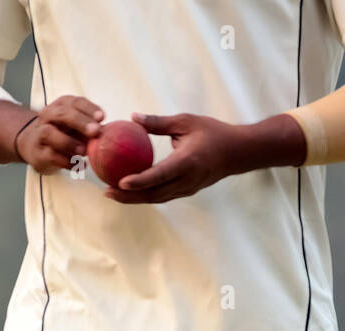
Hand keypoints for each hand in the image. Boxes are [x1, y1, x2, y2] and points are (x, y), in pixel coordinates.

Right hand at [15, 95, 104, 173]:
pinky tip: (79, 166)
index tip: (102, 117)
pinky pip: (50, 156)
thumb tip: (111, 135)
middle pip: (61, 114)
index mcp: (61, 106)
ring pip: (49, 133)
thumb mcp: (78, 128)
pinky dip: (66, 162)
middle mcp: (48, 117)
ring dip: (68, 142)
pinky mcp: (38, 153)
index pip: (74, 102)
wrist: (35, 147)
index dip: (88, 108)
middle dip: (80, 121)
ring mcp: (40, 134)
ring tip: (84, 152)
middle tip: (96, 131)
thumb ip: (91, 129)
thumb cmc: (64, 135)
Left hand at [105, 111, 308, 203]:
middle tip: (107, 191)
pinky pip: (163, 195)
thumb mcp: (186, 121)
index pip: (159, 175)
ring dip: (135, 198)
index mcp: (187, 162)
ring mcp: (187, 188)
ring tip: (113, 194)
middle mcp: (187, 180)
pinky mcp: (187, 190)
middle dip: (129, 196)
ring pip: (157, 198)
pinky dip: (146, 194)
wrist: (238, 153)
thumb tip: (133, 117)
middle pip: (154, 194)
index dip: (139, 181)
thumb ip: (158, 123)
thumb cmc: (213, 133)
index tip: (120, 182)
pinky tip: (130, 190)